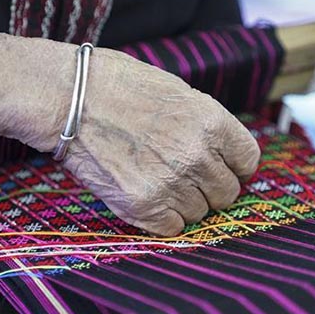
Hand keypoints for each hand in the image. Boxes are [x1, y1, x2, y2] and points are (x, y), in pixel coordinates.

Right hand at [0, 33, 259, 235]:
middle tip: (180, 175)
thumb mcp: (174, 91)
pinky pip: (172, 228)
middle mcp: (199, 154)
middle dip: (208, 187)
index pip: (248, 161)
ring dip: (183, 202)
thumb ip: (203, 123)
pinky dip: (161, 218)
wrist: (66, 97)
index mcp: (211, 121)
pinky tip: (143, 194)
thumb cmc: (114, 85)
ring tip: (154, 179)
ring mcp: (173, 182)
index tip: (218, 167)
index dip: (233, 166)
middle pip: (227, 193)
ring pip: (200, 212)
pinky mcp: (145, 204)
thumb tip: (221, 151)